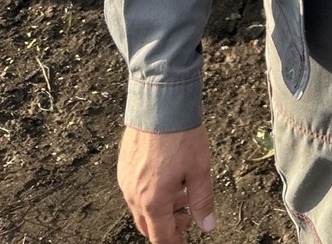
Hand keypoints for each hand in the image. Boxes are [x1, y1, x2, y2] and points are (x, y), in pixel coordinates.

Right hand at [118, 124, 215, 242]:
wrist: (160, 103)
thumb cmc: (181, 134)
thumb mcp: (200, 170)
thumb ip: (202, 201)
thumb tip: (207, 225)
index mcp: (152, 201)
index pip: (161, 237)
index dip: (175, 242)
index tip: (185, 240)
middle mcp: (134, 194)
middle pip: (148, 226)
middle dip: (168, 226)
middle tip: (188, 216)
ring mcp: (126, 179)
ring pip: (141, 207)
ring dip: (161, 208)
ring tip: (183, 192)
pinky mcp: (123, 165)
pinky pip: (135, 189)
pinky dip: (151, 192)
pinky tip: (169, 176)